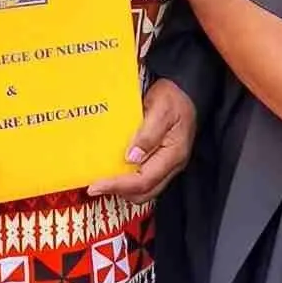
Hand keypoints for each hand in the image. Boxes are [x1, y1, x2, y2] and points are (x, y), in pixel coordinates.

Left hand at [88, 79, 195, 202]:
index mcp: (174, 154)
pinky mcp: (161, 160)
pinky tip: (116, 169)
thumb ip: (148, 134)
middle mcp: (172, 164)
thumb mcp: (161, 109)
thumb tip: (131, 158)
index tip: (96, 185)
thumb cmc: (174, 97)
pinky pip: (144, 178)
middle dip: (119, 191)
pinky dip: (128, 179)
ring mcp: (167, 164)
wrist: (184, 90)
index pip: (144, 180)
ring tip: (104, 179)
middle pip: (145, 192)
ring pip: (145, 189)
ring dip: (124, 188)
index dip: (118, 186)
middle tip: (96, 185)